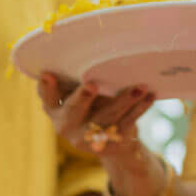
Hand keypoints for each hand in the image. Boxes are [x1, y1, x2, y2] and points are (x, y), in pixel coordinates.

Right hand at [36, 72, 155, 175]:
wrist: (110, 142)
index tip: (48, 74)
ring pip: (107, 116)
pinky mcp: (109, 143)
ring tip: (140, 87)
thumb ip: (75, 81)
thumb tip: (91, 52)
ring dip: (125, 100)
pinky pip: (127, 122)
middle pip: (74, 109)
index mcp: (55, 110)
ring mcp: (87, 137)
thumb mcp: (77, 96)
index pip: (47, 97)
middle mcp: (66, 125)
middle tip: (91, 85)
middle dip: (83, 97)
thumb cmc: (90, 108)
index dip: (46, 87)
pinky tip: (150, 96)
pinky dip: (140, 108)